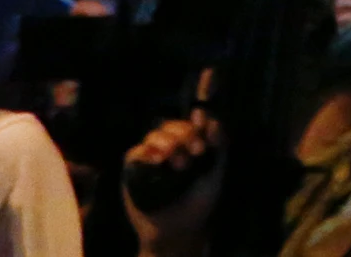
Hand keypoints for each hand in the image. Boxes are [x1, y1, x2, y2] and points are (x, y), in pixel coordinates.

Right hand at [123, 113, 224, 245]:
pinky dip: (146, 152)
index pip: (191, 123)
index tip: (205, 138)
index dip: (197, 125)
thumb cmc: (199, 203)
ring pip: (154, 136)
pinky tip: (159, 159)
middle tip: (196, 151)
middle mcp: (170, 148)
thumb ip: (217, 146)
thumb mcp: (215, 173)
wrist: (179, 230)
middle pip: (172, 126)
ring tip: (178, 159)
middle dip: (185, 133)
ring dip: (168, 141)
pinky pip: (135, 153)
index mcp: (190, 145)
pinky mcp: (133, 171)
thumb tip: (209, 119)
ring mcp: (151, 158)